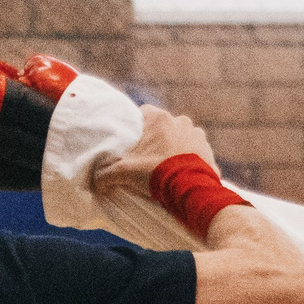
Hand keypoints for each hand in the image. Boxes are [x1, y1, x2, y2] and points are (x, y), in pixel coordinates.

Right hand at [93, 106, 219, 200]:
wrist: (188, 190)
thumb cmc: (155, 174)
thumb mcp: (124, 172)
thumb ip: (106, 173)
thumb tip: (94, 180)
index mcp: (160, 119)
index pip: (144, 113)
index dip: (137, 128)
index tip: (134, 143)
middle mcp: (181, 121)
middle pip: (163, 127)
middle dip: (157, 140)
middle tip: (148, 158)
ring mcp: (198, 136)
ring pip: (182, 138)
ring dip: (175, 149)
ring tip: (166, 168)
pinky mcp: (209, 152)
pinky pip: (196, 154)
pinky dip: (190, 162)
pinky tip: (181, 176)